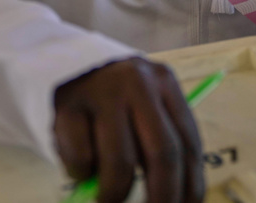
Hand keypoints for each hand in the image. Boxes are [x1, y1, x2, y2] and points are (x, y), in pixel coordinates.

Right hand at [53, 57, 204, 202]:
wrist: (65, 67)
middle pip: (163, 153)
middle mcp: (138, 82)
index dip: (190, 187)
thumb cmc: (114, 103)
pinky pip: (82, 159)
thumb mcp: (143, 109)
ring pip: (121, 164)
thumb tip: (175, 201)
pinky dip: (81, 175)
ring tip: (107, 198)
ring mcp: (102, 91)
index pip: (189, 145)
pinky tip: (81, 168)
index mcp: (165, 82)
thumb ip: (159, 146)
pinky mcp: (69, 106)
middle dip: (162, 198)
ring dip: (114, 195)